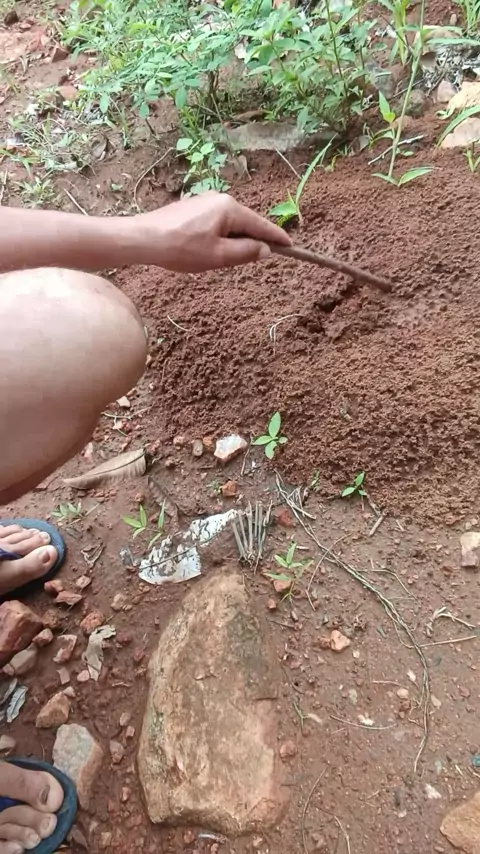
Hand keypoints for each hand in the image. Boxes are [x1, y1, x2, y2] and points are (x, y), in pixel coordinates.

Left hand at [135, 192, 291, 272]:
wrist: (144, 239)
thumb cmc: (181, 249)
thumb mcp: (219, 256)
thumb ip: (246, 252)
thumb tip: (265, 250)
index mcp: (230, 208)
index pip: (261, 225)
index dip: (277, 238)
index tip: (291, 246)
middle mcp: (220, 199)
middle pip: (246, 223)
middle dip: (252, 241)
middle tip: (253, 261)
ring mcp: (205, 201)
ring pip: (230, 224)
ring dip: (233, 241)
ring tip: (222, 260)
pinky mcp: (193, 208)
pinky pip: (216, 222)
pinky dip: (220, 236)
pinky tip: (209, 250)